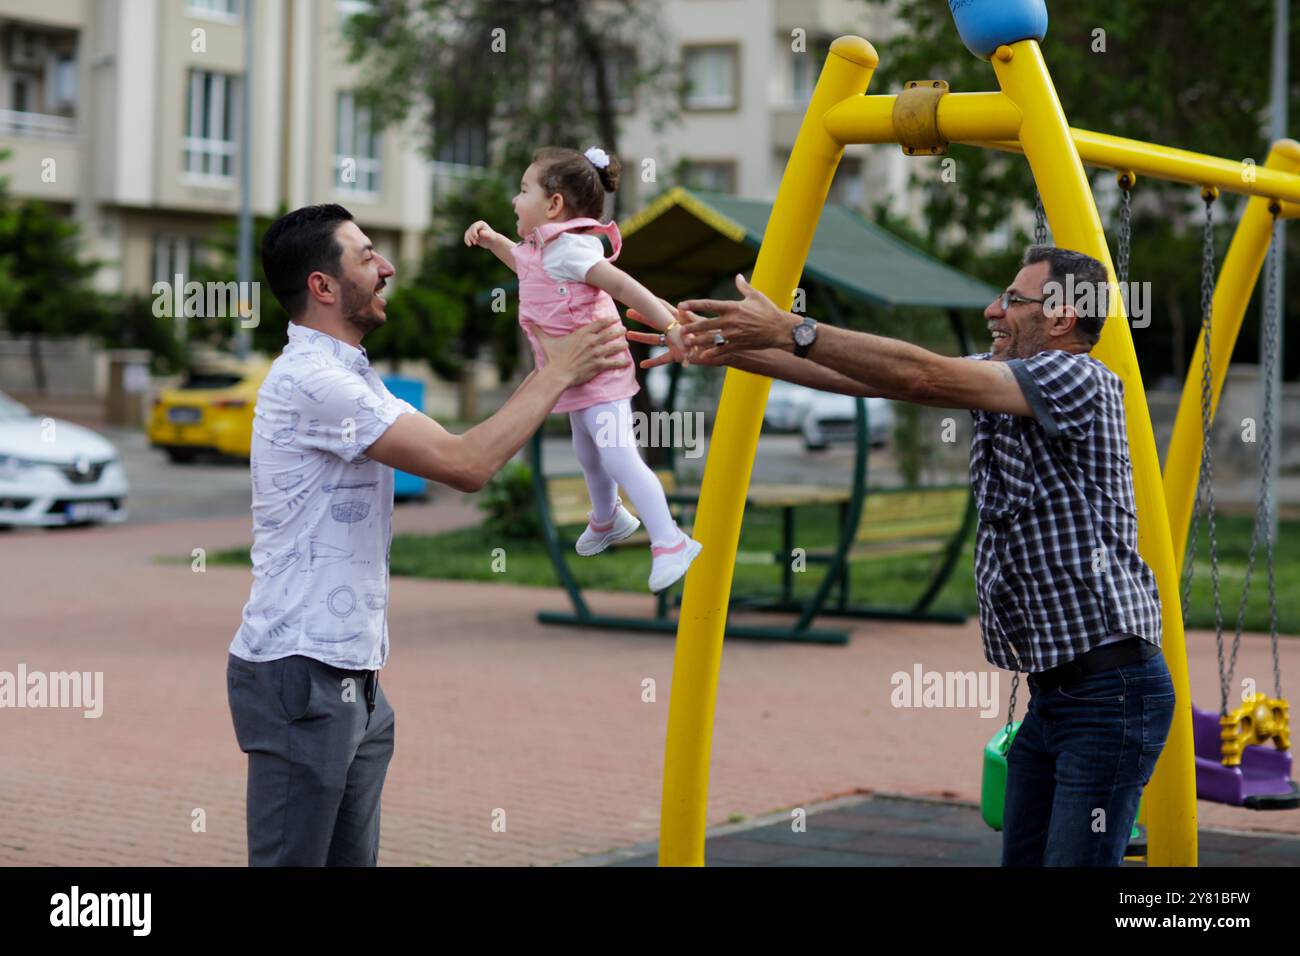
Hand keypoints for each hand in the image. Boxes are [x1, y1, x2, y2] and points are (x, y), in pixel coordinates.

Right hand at [464, 220, 499, 246]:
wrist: (492, 241)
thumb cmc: (492, 238)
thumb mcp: (490, 236)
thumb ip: (486, 234)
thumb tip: (480, 232)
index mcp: (480, 223)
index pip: (474, 227)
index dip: (473, 232)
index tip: (476, 238)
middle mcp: (476, 225)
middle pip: (470, 230)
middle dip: (471, 237)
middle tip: (475, 243)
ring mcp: (473, 230)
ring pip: (467, 233)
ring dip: (468, 239)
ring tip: (471, 245)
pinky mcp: (471, 235)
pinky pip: (466, 237)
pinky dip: (467, 241)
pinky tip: (469, 245)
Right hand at [530, 316, 628, 386]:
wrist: (558, 373)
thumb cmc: (553, 358)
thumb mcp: (546, 341)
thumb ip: (538, 331)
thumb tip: (527, 323)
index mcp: (582, 333)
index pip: (599, 324)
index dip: (609, 320)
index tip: (615, 319)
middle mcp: (592, 342)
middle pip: (610, 334)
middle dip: (619, 331)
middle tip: (624, 330)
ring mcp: (597, 354)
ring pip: (615, 347)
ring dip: (622, 345)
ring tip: (626, 344)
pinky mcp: (599, 365)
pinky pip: (614, 363)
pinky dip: (621, 362)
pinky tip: (627, 362)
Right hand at [626, 305, 718, 368]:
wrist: (722, 347)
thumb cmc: (716, 332)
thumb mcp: (702, 323)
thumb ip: (690, 316)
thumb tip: (681, 308)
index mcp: (681, 318)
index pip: (664, 307)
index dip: (653, 301)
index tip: (640, 296)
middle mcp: (675, 329)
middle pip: (654, 321)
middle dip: (642, 316)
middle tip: (628, 312)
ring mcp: (674, 342)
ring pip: (654, 339)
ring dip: (642, 337)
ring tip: (627, 334)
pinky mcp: (677, 354)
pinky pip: (663, 359)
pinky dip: (654, 362)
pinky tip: (642, 365)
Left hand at [678, 273, 798, 359]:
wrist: (781, 329)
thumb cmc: (769, 311)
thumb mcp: (756, 296)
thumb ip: (744, 287)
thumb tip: (738, 276)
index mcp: (733, 307)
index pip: (709, 304)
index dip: (694, 304)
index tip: (681, 305)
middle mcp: (731, 321)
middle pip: (706, 323)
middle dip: (691, 327)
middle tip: (679, 329)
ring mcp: (734, 334)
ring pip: (711, 338)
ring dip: (697, 341)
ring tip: (686, 343)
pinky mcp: (739, 345)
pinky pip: (722, 350)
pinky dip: (712, 353)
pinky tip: (702, 356)